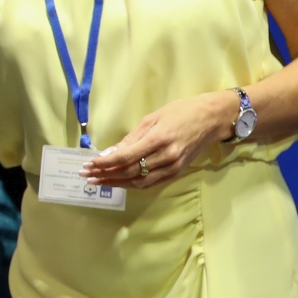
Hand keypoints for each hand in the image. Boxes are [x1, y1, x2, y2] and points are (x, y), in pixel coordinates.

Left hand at [85, 90, 239, 188]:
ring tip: (99, 181)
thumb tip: (108, 153)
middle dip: (106, 174)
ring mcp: (173, 167)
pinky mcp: (177, 173)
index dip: (105, 163)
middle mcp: (166, 156)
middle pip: (130, 171)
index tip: (89, 164)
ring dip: (117, 183)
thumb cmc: (180, 112)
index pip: (126, 157)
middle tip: (87, 175)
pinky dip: (133, 184)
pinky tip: (120, 182)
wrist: (210, 120)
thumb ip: (131, 139)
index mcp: (159, 139)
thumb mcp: (152, 118)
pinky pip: (151, 183)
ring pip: (139, 182)